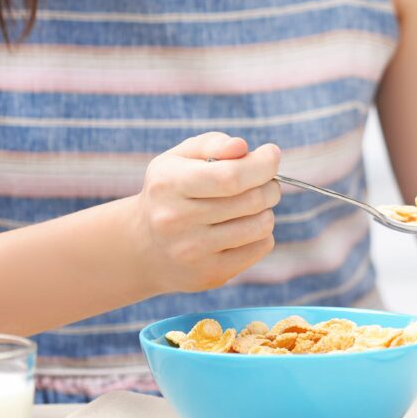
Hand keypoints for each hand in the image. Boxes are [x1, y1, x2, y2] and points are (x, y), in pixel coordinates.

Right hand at [131, 132, 280, 293]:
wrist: (145, 246)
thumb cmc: (173, 190)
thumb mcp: (181, 158)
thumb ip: (213, 144)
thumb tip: (242, 147)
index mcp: (169, 185)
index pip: (231, 177)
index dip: (262, 164)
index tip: (271, 154)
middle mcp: (175, 220)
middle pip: (252, 200)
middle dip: (269, 185)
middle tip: (265, 181)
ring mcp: (192, 251)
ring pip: (261, 225)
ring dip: (267, 210)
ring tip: (251, 205)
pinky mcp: (210, 273)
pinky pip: (261, 247)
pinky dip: (262, 233)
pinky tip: (243, 227)